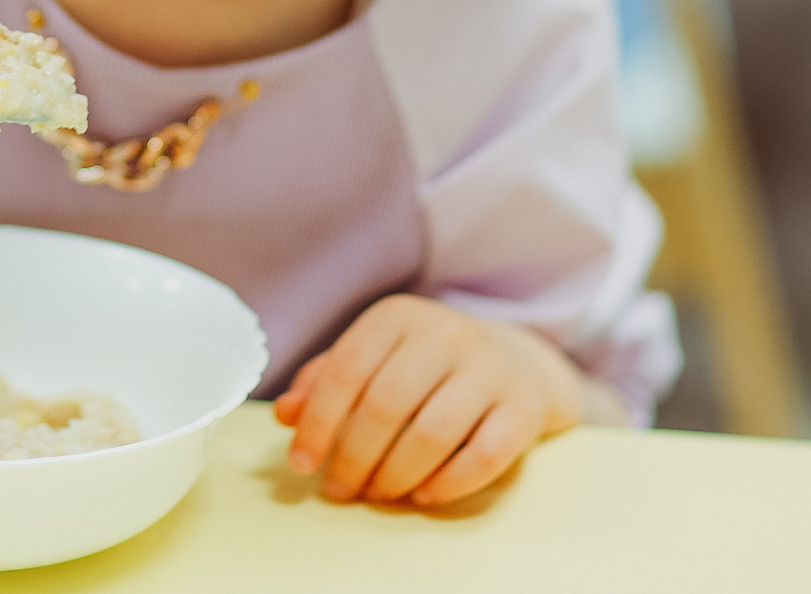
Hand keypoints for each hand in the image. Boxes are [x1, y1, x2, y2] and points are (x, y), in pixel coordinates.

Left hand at [272, 296, 584, 506]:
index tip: (301, 463)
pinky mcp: (524, 408)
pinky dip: (448, 484)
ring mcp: (490, 368)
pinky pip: (484, 456)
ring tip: (378, 493)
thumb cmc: (426, 364)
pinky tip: (423, 495)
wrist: (516, 360)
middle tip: (340, 488)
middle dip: (354, 458)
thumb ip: (325, 380)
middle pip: (386, 405)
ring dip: (395, 476)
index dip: (318, 422)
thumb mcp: (375, 356)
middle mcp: (445, 333)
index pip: (346, 369)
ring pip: (432, 434)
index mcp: (398, 316)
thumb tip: (286, 414)